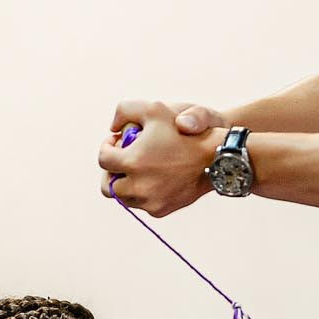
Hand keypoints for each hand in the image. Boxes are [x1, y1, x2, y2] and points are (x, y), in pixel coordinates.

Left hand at [99, 100, 224, 217]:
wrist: (216, 156)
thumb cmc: (185, 130)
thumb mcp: (153, 108)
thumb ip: (124, 111)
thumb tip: (113, 128)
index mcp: (132, 161)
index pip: (103, 159)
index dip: (107, 147)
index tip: (117, 141)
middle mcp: (138, 186)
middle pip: (107, 186)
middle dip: (112, 171)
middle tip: (122, 159)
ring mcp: (149, 201)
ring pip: (124, 197)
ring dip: (126, 183)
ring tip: (139, 167)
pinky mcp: (160, 210)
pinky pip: (142, 204)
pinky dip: (143, 192)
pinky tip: (154, 177)